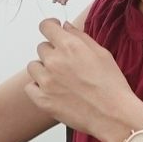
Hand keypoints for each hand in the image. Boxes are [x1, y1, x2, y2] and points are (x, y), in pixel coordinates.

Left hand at [26, 17, 142, 141]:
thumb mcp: (102, 54)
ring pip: (33, 67)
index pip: (46, 26)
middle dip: (52, 52)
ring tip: (59, 78)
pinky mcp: (43, 100)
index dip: (50, 26)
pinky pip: (29, 87)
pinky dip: (37, 87)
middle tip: (66, 64)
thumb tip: (65, 27)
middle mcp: (54, 61)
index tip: (53, 30)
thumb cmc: (112, 86)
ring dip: (43, 69)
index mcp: (70, 46)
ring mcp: (46, 81)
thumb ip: (80, 37)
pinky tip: (51, 90)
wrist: (113, 115)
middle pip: (41, 47)